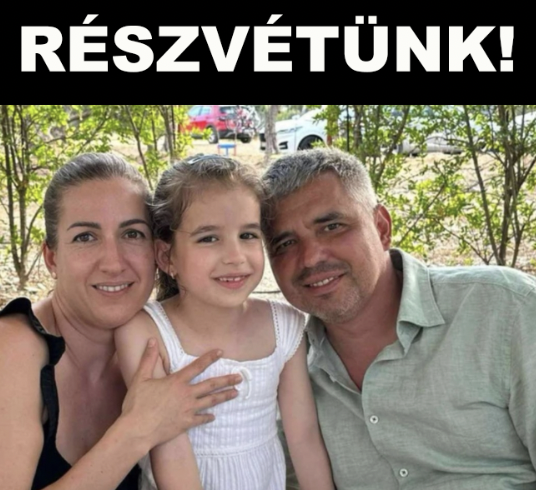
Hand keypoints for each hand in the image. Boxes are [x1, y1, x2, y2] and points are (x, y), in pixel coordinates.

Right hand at [120, 338, 240, 449]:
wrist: (137, 430)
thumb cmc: (137, 404)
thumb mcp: (140, 378)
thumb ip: (149, 358)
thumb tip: (152, 340)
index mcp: (177, 382)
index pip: (197, 366)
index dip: (210, 358)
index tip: (221, 352)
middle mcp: (186, 394)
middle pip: (211, 385)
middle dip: (227, 380)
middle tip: (240, 377)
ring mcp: (188, 410)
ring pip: (210, 401)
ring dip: (224, 396)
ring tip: (236, 393)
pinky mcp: (186, 424)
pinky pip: (201, 419)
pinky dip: (208, 417)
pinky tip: (213, 416)